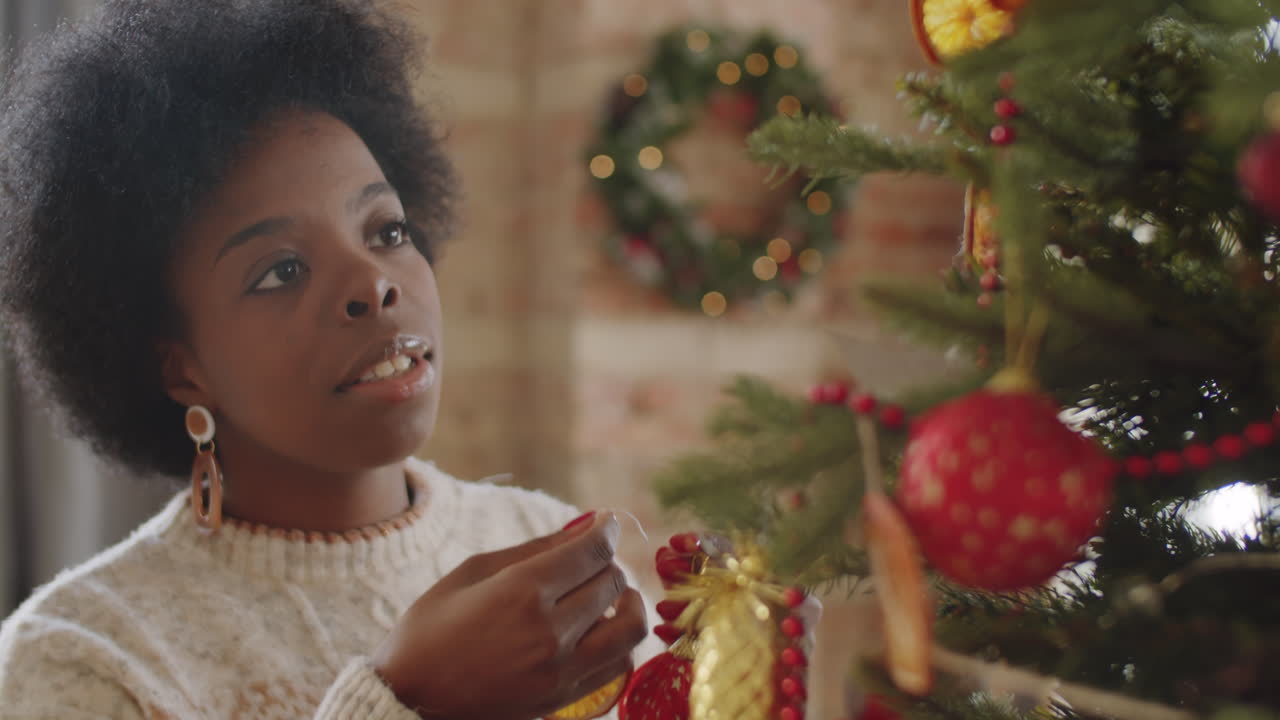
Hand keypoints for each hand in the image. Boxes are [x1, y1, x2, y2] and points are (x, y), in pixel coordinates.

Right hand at [372, 512, 647, 719]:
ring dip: (629, 603)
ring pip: (630, 627)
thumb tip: (579, 530)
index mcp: (523, 591)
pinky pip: (618, 666)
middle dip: (608, 562)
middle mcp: (550, 631)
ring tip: (612, 596)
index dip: (606, 529)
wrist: (407, 701)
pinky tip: (601, 631)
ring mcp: (560, 669)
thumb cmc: (429, 629)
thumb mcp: (470, 573)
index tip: (606, 522)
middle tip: (594, 558)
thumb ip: (531, 550)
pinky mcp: (562, 698)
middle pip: (613, 583)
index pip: (592, 551)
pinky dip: (620, 642)